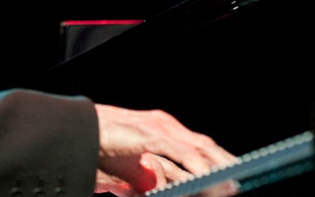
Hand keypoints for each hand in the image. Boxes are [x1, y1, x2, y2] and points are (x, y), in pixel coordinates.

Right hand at [95, 104, 236, 195]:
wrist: (75, 131)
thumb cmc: (99, 148)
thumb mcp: (130, 170)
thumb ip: (149, 178)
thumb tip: (160, 188)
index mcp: (161, 130)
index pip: (196, 144)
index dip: (215, 158)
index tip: (232, 172)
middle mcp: (164, 125)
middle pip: (203, 144)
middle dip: (223, 161)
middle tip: (240, 178)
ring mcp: (159, 127)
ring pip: (197, 148)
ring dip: (217, 167)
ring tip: (231, 184)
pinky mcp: (150, 134)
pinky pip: (180, 152)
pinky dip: (197, 166)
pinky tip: (207, 178)